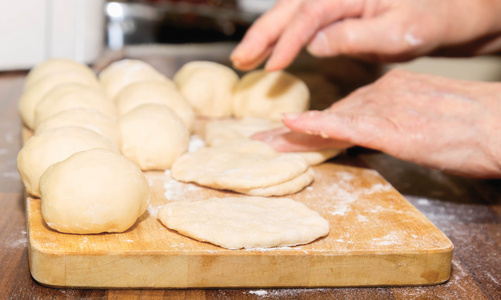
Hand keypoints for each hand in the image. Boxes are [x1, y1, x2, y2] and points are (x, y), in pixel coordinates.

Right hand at [231, 0, 500, 70]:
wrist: (451, 11)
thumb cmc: (432, 19)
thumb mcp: (399, 34)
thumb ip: (355, 36)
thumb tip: (315, 44)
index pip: (309, 15)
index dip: (287, 42)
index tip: (271, 68)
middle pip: (290, 8)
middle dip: (262, 34)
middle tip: (240, 59)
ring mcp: (337, 0)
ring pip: (292, 13)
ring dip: (267, 35)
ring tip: (246, 58)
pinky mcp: (339, 10)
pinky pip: (304, 20)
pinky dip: (285, 37)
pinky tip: (272, 51)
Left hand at [256, 69, 500, 177]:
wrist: (500, 123)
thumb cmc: (475, 126)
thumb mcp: (429, 119)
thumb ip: (400, 121)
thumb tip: (384, 132)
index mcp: (390, 90)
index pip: (342, 110)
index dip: (313, 123)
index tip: (287, 131)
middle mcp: (381, 94)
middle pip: (330, 116)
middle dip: (295, 132)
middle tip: (263, 140)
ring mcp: (384, 108)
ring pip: (331, 121)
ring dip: (295, 135)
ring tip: (265, 143)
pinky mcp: (390, 126)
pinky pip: (346, 125)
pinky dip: (317, 124)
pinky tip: (292, 125)